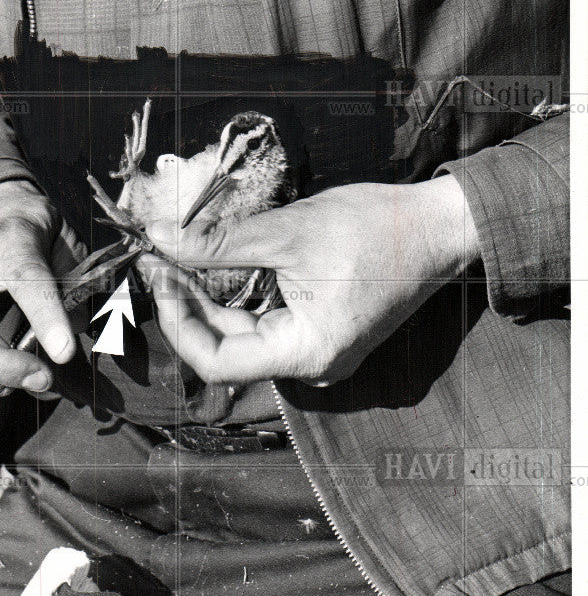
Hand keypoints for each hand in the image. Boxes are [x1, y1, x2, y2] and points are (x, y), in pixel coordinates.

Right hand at [0, 180, 87, 393]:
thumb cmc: (34, 234)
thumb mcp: (66, 243)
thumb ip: (74, 284)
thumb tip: (74, 329)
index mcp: (9, 245)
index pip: (25, 281)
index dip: (46, 319)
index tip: (65, 354)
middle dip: (2, 364)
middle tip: (43, 378)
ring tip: (24, 380)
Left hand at [142, 175, 478, 386]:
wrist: (437, 228)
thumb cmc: (376, 229)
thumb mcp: (288, 232)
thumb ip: (218, 242)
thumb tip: (159, 238)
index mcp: (306, 354)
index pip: (218, 362)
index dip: (179, 322)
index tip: (159, 276)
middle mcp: (310, 366)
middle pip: (227, 351)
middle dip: (188, 307)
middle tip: (160, 261)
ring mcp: (316, 353)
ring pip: (242, 337)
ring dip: (208, 303)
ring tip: (178, 262)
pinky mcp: (318, 334)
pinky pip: (264, 326)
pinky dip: (235, 301)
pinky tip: (211, 272)